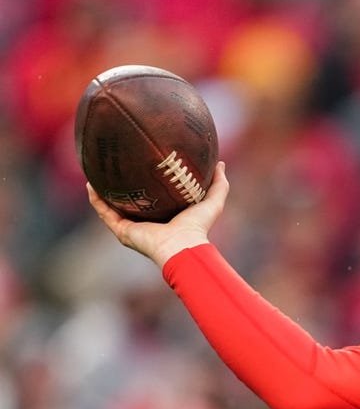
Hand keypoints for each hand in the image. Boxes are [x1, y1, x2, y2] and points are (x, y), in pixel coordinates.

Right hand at [86, 160, 228, 268]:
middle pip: (131, 202)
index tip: (143, 166)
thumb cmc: (199, 226)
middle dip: (122, 187)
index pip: (154, 198)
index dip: (148, 184)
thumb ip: (219, 184)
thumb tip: (220, 163)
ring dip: (103, 192)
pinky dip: (96, 200)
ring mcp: (133, 228)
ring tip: (95, 174)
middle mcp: (147, 223)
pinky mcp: (123, 231)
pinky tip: (90, 185)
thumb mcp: (213, 201)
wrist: (182, 245)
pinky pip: (105, 213)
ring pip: (112, 207)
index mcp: (166, 217)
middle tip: (115, 167)